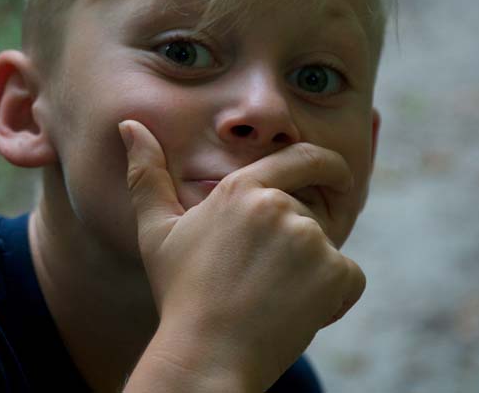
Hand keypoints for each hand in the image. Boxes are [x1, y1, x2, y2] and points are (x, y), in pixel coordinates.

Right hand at [120, 120, 365, 391]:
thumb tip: (129, 125)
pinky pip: (349, 277)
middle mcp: (279, 205)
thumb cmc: (180, 293)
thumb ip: (146, 173)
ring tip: (270, 297)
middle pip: (312, 213)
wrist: (206, 355)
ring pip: (328, 247)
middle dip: (299, 240)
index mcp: (242, 188)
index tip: (337, 178)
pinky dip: (333, 295)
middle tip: (265, 277)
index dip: (328, 165)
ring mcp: (308, 239)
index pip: (304, 156)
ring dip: (310, 270)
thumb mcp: (156, 230)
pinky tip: (294, 312)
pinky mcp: (333, 273)